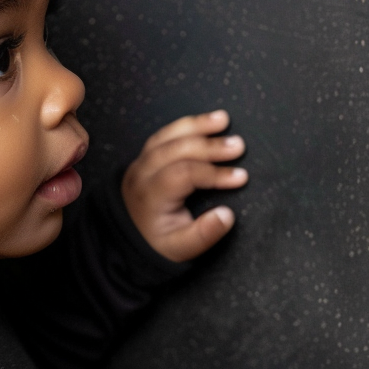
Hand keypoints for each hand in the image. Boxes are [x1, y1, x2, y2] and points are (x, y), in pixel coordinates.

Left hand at [120, 110, 247, 262]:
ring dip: (196, 126)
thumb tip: (227, 215)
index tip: (241, 177)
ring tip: (223, 120)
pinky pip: (163, 135)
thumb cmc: (157, 242)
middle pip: (175, 150)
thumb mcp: (180, 249)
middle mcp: (142, 174)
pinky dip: (185, 126)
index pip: (184, 175)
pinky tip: (206, 122)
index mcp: (151, 196)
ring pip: (167, 136)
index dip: (214, 173)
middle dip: (209, 145)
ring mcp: (140, 163)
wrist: (127, 238)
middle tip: (238, 145)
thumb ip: (204, 234)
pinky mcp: (144, 157)